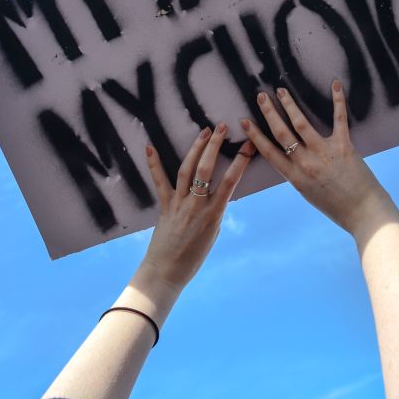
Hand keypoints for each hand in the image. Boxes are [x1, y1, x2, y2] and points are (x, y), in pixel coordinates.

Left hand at [137, 123, 254, 291]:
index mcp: (214, 214)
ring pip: (187, 170)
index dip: (241, 160)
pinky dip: (154, 164)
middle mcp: (197, 205)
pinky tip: (150, 147)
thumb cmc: (193, 257)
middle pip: (207, 169)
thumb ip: (215, 212)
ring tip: (203, 131)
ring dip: (195, 149)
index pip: (231, 181)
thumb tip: (218, 195)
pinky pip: (160, 182)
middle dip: (215, 145)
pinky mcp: (164, 206)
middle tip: (222, 127)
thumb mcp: (213, 234)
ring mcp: (179, 204)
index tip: (249, 144)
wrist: (166, 272)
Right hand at [240, 80, 397, 237]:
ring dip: (289, 104)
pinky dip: (337, 100)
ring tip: (281, 91)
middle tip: (261, 96)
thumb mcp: (309, 193)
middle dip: (269, 113)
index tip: (245, 121)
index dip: (255, 135)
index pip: (269, 152)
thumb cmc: (337, 207)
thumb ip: (299, 175)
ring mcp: (324, 153)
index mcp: (295, 177)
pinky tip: (334, 84)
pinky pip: (339, 118)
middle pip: (281, 133)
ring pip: (301, 123)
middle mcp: (306, 163)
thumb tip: (291, 160)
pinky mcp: (343, 146)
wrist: (364, 212)